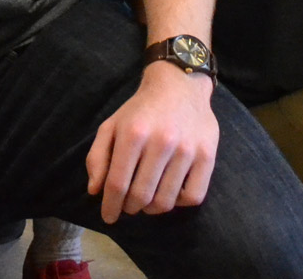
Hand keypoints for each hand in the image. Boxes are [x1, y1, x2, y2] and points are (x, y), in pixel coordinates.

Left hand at [85, 62, 217, 223]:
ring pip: (166, 201)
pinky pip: (193, 196)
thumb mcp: (111, 125)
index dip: (110, 206)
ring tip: (146, 202)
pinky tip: (170, 193)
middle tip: (128, 206)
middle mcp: (161, 142)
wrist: (179, 85)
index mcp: (133, 133)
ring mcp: (187, 150)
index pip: (118, 183)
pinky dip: (178, 203)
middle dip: (130, 208)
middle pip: (141, 196)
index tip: (108, 217)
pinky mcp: (208, 155)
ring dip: (151, 209)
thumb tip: (95, 190)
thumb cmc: (140, 109)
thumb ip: (98, 156)